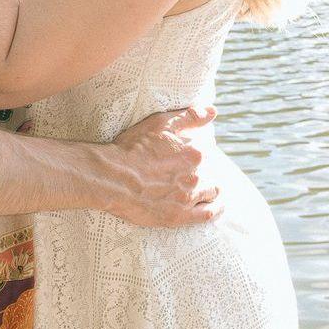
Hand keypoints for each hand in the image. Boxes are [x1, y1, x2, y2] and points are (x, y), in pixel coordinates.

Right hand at [105, 106, 220, 227]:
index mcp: (194, 153)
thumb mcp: (160, 123)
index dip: (197, 154)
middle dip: (200, 171)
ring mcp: (188, 197)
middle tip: (184, 172)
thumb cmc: (132, 149)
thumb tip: (212, 112)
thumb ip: (189, 116)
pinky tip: (216, 206)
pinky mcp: (179, 216)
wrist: (111, 178)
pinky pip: (207, 214)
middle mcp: (196, 175)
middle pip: (208, 172)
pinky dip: (215, 209)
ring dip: (209, 189)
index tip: (186, 156)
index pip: (205, 152)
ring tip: (203, 189)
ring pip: (211, 192)